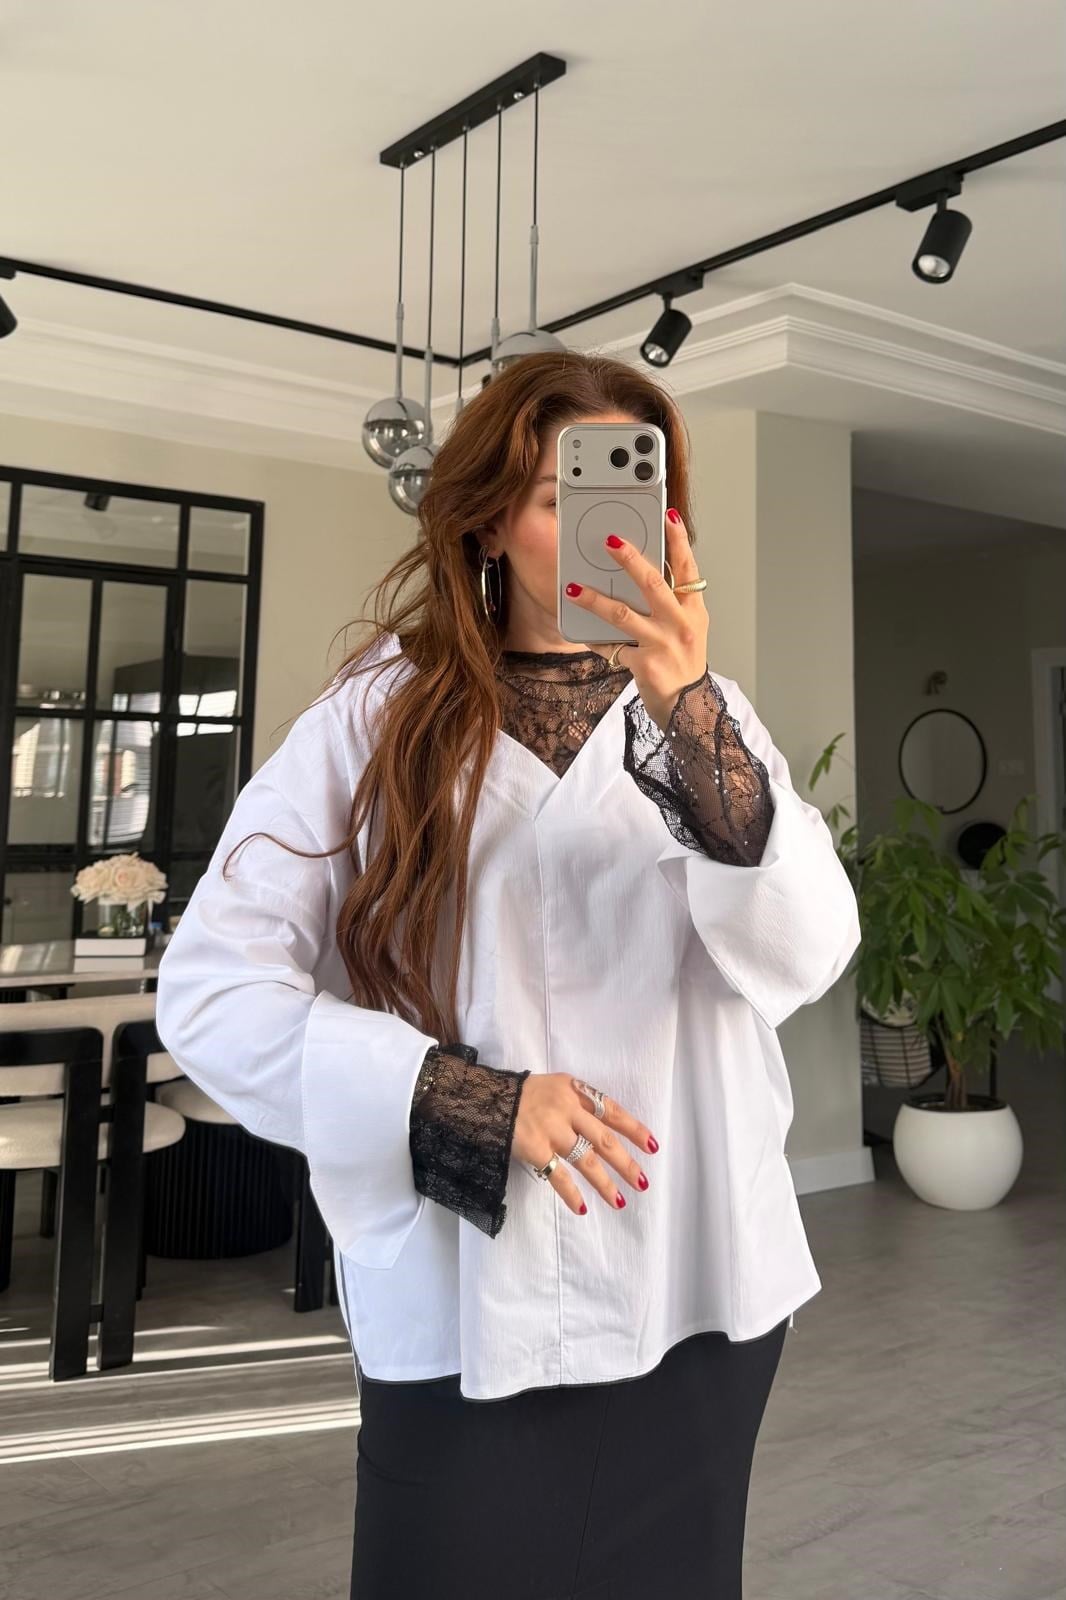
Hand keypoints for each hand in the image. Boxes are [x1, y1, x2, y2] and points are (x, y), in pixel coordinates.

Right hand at [511, 1073, 658, 1214]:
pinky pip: (557, 1175)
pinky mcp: (535, 1149)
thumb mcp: (556, 1086)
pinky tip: (581, 1208)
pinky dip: (571, 1193)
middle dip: (625, 1163)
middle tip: (642, 1182)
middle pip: (604, 1139)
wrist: (487, 1098)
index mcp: (575, 1091)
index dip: (633, 1129)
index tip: (652, 1146)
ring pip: (586, 1160)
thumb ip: (578, 1101)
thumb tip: (606, 1126)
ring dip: (605, 1183)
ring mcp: (551, 1130)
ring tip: (620, 1202)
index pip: (611, 1110)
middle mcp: (567, 1109)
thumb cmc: (524, 1094)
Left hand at [563, 507, 708, 730]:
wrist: (689, 710)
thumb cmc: (684, 666)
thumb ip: (671, 605)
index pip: (688, 569)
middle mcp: (681, 624)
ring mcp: (663, 645)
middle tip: (610, 541)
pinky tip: (578, 631)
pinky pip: (611, 647)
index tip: (669, 516)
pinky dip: (593, 639)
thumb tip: (641, 577)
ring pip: (623, 614)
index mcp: (694, 611)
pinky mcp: (645, 665)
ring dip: (595, 599)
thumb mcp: (688, 630)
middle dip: (630, 560)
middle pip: (653, 583)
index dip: (679, 541)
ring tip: (573, 588)